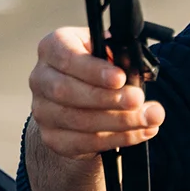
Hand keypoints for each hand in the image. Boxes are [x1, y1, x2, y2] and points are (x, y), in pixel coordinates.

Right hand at [27, 27, 164, 158]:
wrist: (81, 100)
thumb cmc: (97, 69)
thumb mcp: (105, 53)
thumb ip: (115, 55)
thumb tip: (134, 68)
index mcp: (52, 48)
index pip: (66, 57)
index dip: (93, 70)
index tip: (120, 78)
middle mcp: (40, 78)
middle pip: (67, 91)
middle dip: (108, 99)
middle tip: (138, 100)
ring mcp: (43, 111)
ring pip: (78, 120)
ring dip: (119, 121)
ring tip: (149, 118)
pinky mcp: (52, 138)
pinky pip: (84, 142)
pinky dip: (117, 139)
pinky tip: (140, 132)